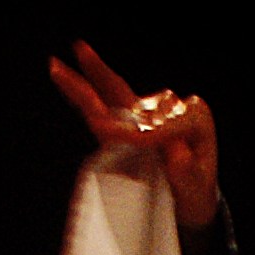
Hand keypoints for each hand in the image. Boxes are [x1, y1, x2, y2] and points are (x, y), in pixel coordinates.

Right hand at [50, 39, 219, 229]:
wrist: (192, 201)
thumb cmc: (196, 196)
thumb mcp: (198, 191)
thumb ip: (187, 173)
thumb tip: (176, 154)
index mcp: (196, 119)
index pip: (162, 125)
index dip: (139, 134)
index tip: (107, 135)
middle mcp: (174, 107)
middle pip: (134, 98)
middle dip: (104, 82)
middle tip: (80, 53)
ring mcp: (151, 110)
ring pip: (115, 96)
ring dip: (86, 83)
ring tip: (56, 69)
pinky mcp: (131, 119)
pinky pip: (106, 105)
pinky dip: (84, 95)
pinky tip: (61, 77)